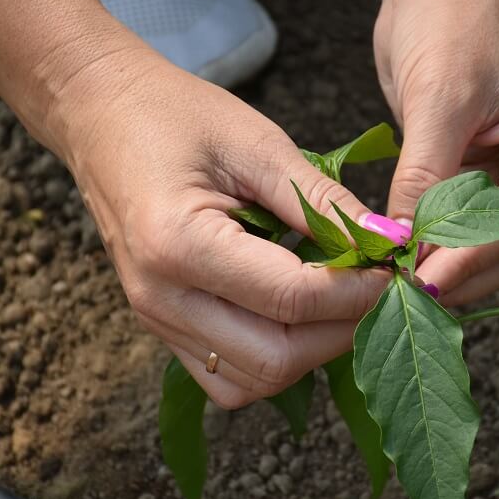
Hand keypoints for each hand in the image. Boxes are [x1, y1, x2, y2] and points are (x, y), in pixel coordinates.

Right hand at [58, 47, 390, 406]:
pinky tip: (300, 316)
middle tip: (378, 290)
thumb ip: (324, 202)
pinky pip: (228, 379)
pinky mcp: (162, 327)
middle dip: (342, 332)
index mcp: (178, 244)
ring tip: (342, 301)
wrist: (100, 116)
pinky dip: (276, 360)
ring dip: (312, 353)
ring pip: (253, 383)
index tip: (398, 269)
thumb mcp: (259, 145)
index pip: (292, 298)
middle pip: (277, 358)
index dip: (359, 292)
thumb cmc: (175, 116)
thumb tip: (391, 242)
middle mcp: (160, 298)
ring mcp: (156, 320)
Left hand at [374, 0, 498, 305]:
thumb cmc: (453, 13)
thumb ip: (425, 178)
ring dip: (447, 266)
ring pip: (488, 246)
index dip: (471, 259)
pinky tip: (402, 259)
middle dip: (460, 273)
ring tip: (397, 287)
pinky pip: (464, 225)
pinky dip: (436, 244)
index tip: (420, 284)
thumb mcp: (439, 98)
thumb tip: (401, 247)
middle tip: (402, 297)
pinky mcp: (484, 174)